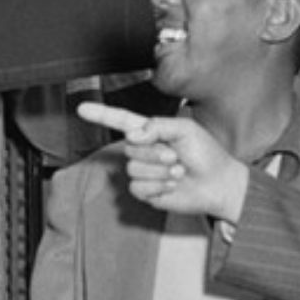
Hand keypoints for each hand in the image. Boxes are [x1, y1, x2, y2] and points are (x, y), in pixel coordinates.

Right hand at [76, 103, 249, 221]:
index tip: (82, 108)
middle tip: (176, 156)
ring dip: (160, 171)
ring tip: (178, 171)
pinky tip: (172, 184)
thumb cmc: (206, 154)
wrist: (217, 184)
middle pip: (130, 147)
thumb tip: (133, 134)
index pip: (120, 120)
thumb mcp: (185, 130)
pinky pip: (138, 188)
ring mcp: (144, 171)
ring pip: (133, 169)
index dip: (100, 114)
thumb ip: (158, 125)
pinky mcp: (146, 191)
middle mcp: (144, 150)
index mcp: (151, 131)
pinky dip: (158, 186)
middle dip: (155, 152)